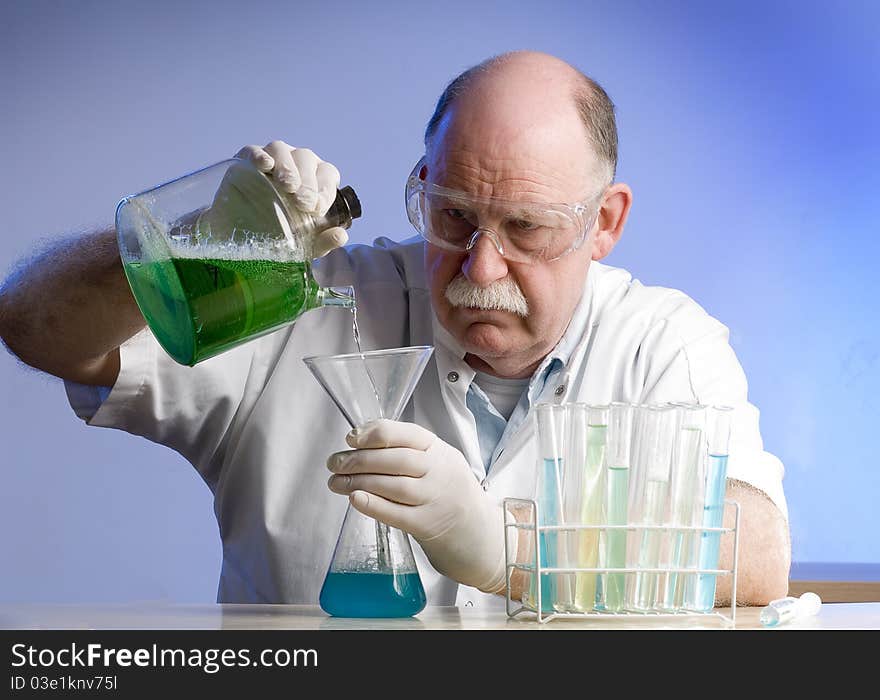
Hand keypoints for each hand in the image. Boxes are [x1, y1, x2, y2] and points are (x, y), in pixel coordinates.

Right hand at [230, 141, 347, 257]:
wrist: (248, 238)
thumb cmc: (285, 235)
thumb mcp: (307, 245)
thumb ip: (325, 241)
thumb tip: (340, 236)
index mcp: (316, 179)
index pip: (327, 174)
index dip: (324, 190)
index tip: (317, 208)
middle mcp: (297, 164)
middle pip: (306, 160)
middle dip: (307, 182)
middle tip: (302, 202)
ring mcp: (272, 159)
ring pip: (282, 150)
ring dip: (287, 167)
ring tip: (287, 185)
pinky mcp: (246, 161)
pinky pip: (253, 151)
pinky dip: (259, 155)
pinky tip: (264, 165)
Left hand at [326, 419, 506, 594]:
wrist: (482, 534)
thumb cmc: (451, 494)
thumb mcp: (439, 462)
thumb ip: (407, 451)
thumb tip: (360, 439)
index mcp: (441, 451)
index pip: (407, 434)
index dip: (375, 433)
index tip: (352, 437)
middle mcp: (440, 472)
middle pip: (395, 459)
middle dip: (358, 459)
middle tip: (334, 462)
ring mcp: (435, 499)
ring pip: (392, 485)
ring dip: (357, 481)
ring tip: (336, 481)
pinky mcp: (428, 526)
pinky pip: (396, 513)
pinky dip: (372, 504)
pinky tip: (354, 498)